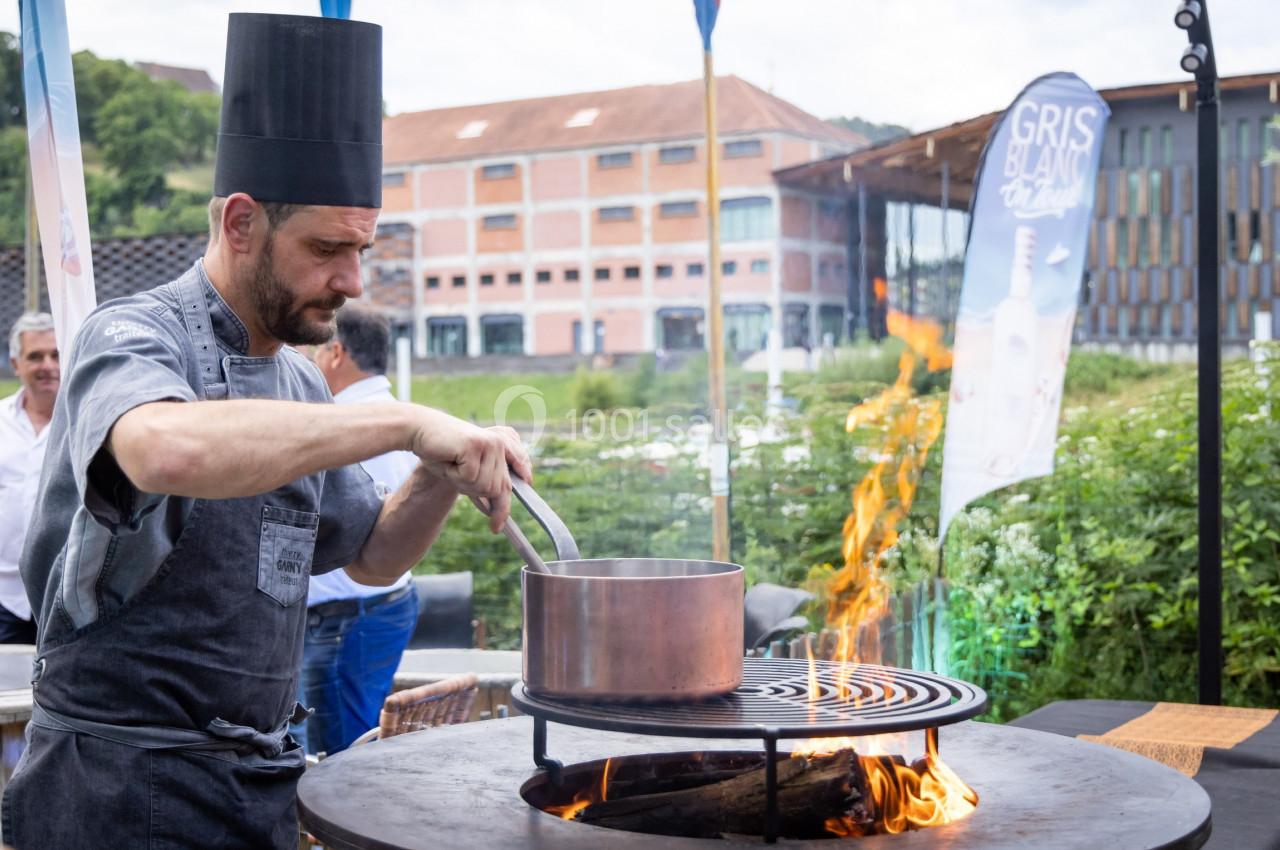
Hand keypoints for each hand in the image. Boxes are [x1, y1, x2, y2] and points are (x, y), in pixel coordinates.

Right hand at [408, 410, 530, 532]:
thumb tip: (494, 510)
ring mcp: (490, 443)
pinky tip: (447, 459)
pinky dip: (454, 475)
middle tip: (453, 473)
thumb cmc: (440, 452)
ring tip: (451, 463)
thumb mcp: (465, 471)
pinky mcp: (476, 445)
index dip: (504, 507)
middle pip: (496, 489)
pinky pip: (469, 477)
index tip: (496, 528)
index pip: (508, 482)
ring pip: (483, 486)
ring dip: (462, 483)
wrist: (418, 430)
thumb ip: (483, 484)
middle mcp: (499, 443)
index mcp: (502, 447)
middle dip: (471, 491)